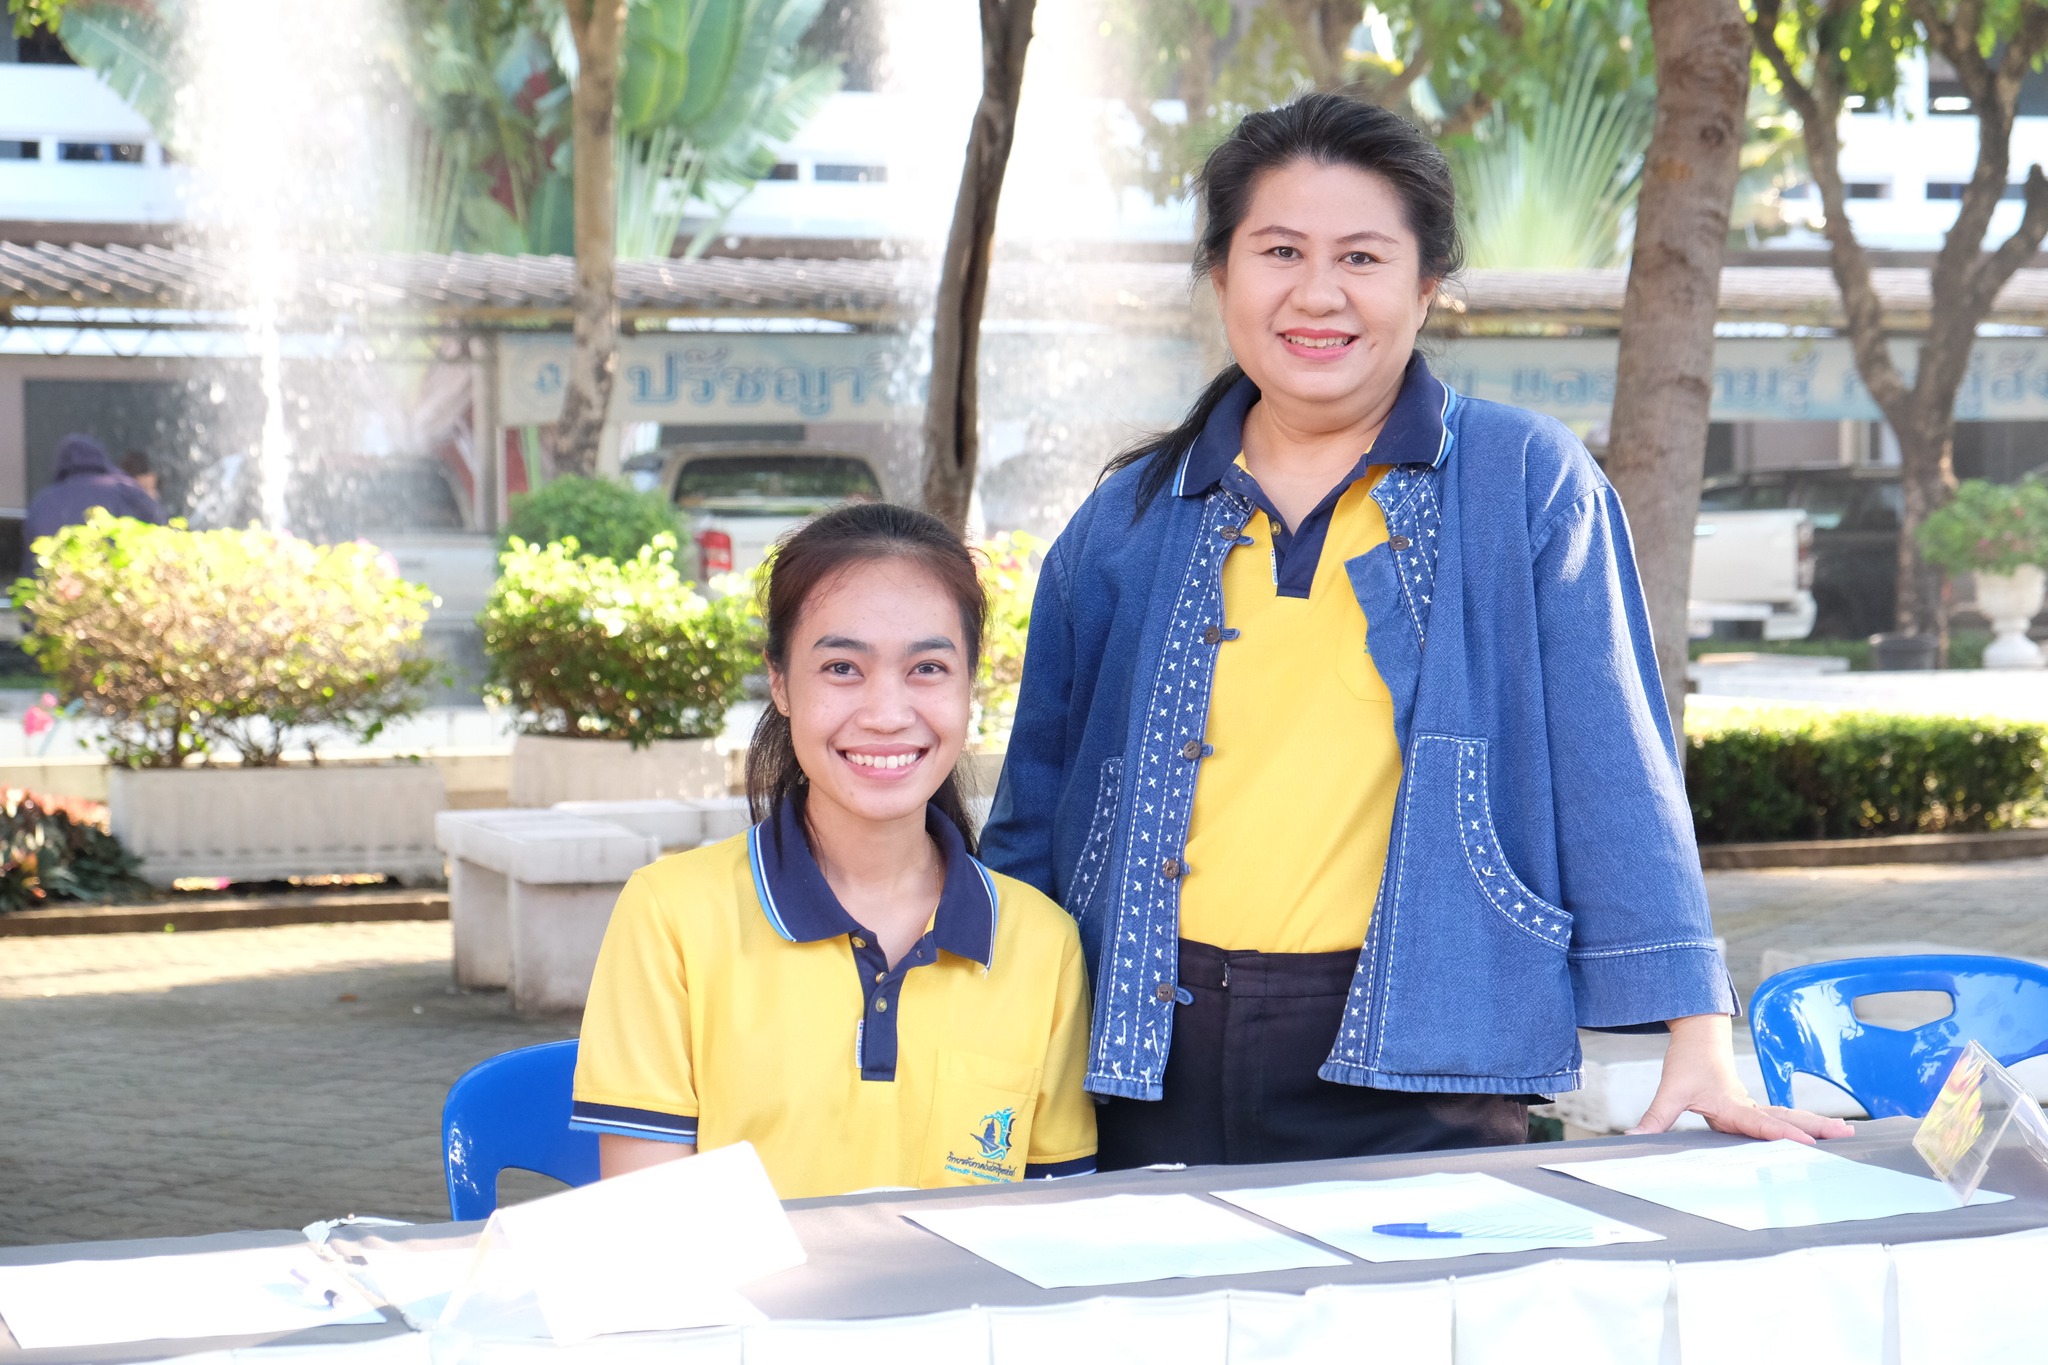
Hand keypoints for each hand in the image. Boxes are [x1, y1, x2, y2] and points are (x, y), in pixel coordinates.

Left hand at [1628, 1013, 1855, 1141]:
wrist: (1698, 1036)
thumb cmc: (1687, 1062)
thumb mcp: (1669, 1090)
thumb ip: (1654, 1118)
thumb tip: (1633, 1139)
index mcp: (1732, 1104)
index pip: (1760, 1122)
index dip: (1782, 1133)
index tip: (1807, 1143)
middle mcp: (1748, 1106)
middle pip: (1787, 1117)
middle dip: (1817, 1126)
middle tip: (1849, 1134)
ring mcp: (1753, 1107)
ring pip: (1789, 1115)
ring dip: (1816, 1123)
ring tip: (1848, 1132)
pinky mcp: (1753, 1108)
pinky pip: (1782, 1118)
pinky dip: (1803, 1124)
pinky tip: (1820, 1134)